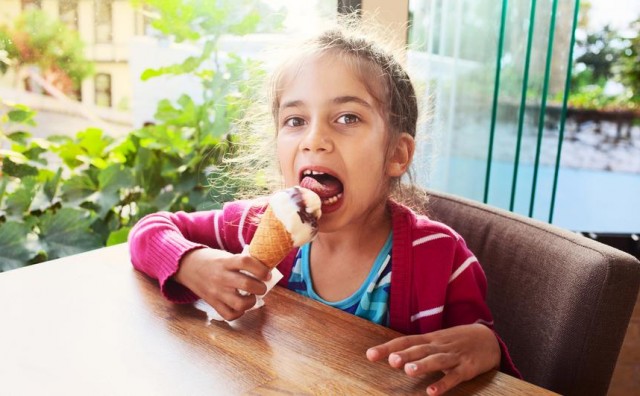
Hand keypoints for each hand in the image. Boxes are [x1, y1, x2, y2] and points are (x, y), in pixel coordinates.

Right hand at [174, 248, 271, 320]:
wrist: (186, 266)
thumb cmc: (212, 260)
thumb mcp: (225, 256)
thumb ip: (242, 263)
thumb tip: (264, 272)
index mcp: (225, 262)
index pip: (246, 262)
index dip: (261, 269)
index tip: (267, 274)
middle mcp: (221, 277)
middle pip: (247, 284)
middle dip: (261, 287)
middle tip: (261, 287)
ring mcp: (216, 292)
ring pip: (240, 304)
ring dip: (251, 302)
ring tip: (251, 297)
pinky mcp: (212, 303)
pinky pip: (229, 315)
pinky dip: (239, 313)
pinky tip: (241, 306)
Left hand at [366, 324, 500, 395]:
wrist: (488, 339)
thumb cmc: (455, 342)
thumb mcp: (435, 341)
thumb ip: (416, 348)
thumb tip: (390, 355)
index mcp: (429, 339)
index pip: (405, 341)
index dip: (387, 347)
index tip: (370, 354)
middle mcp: (438, 346)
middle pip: (420, 349)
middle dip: (405, 355)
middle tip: (390, 360)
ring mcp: (453, 356)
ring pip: (436, 360)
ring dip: (423, 365)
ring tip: (409, 371)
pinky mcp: (467, 369)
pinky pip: (454, 376)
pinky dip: (443, 383)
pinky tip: (432, 391)